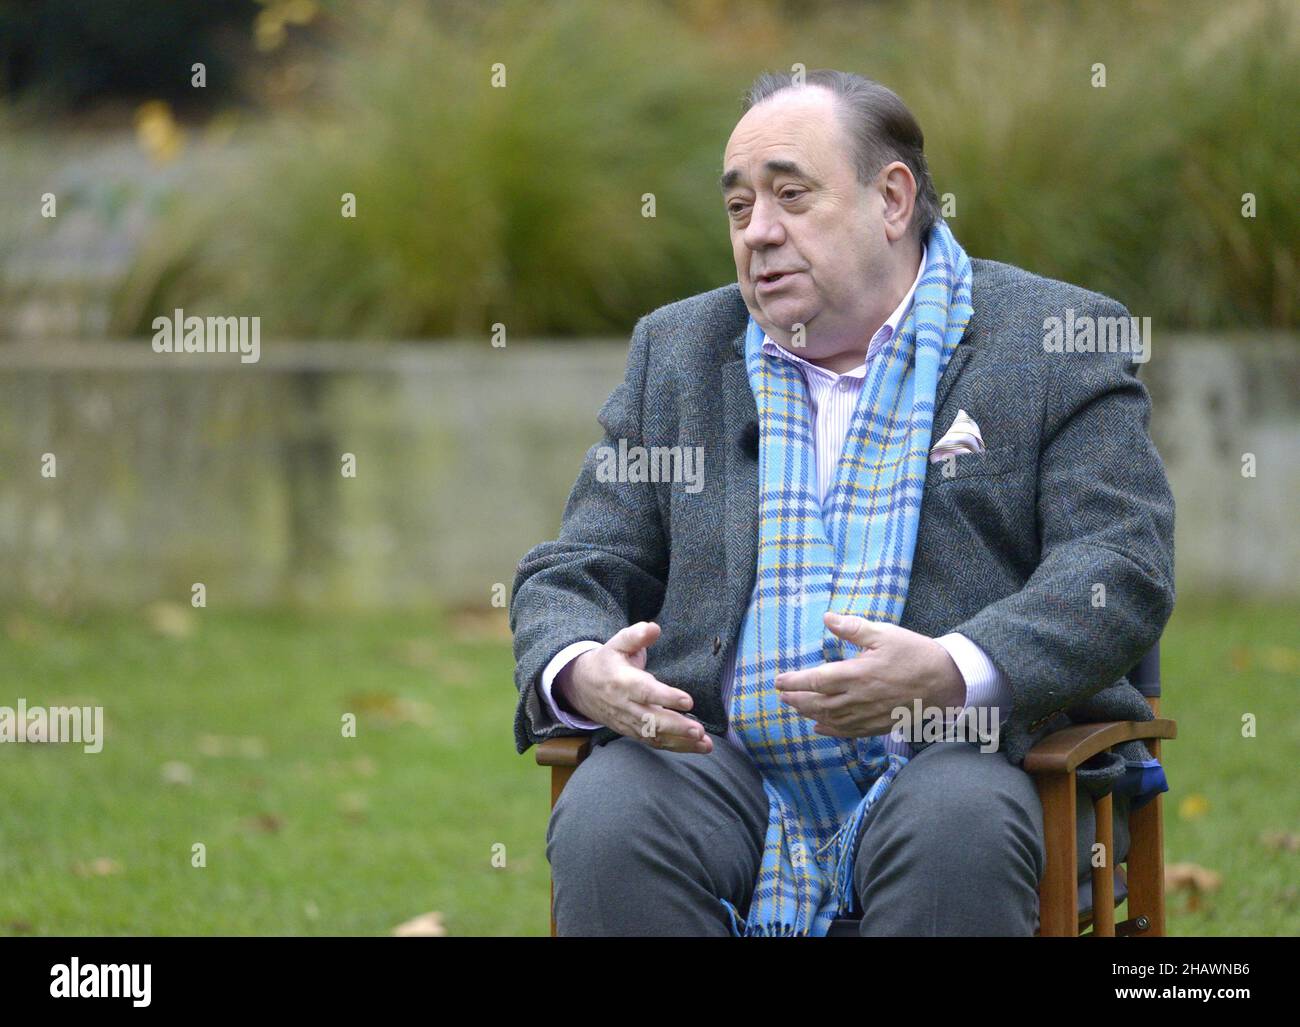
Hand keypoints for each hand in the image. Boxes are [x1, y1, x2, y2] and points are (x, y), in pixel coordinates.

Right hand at [559, 622, 712, 753]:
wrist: (582, 686)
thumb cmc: (608, 661)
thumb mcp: (618, 643)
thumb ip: (637, 635)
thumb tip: (654, 628)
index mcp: (622, 681)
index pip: (645, 691)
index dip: (666, 697)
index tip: (688, 701)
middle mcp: (625, 705)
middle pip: (651, 720)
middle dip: (676, 727)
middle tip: (699, 731)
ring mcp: (628, 721)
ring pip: (654, 735)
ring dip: (680, 742)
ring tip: (705, 744)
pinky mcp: (632, 731)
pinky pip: (653, 742)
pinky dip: (675, 747)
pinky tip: (696, 747)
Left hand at [773, 612, 964, 737]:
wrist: (945, 681)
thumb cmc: (914, 653)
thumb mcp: (884, 633)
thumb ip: (853, 628)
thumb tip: (827, 618)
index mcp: (857, 674)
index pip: (816, 680)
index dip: (794, 682)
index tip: (778, 681)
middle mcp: (859, 698)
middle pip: (818, 703)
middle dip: (796, 699)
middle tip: (781, 695)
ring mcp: (868, 715)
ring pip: (830, 718)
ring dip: (809, 714)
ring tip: (794, 707)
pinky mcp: (878, 725)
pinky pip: (849, 732)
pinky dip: (830, 730)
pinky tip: (819, 727)